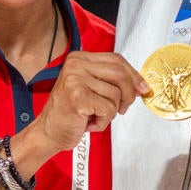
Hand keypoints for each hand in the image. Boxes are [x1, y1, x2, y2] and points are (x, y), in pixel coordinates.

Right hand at [11, 52, 147, 176]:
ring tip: (95, 116)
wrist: (47, 132)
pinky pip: (108, 108)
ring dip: (111, 112)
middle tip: (123, 109)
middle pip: (120, 73)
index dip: (133, 74)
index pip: (116, 59)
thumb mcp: (91, 89)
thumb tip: (141, 85)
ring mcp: (75, 79)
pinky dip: (104, 121)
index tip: (143, 87)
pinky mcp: (77, 97)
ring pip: (115, 94)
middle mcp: (76, 65)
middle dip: (129, 94)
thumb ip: (112, 81)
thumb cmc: (70, 113)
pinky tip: (90, 122)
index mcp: (79, 58)